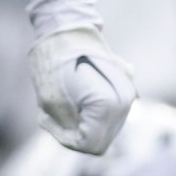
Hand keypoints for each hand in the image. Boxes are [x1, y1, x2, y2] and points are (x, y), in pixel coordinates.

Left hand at [30, 25, 134, 155]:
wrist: (65, 30)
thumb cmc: (52, 63)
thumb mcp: (50, 103)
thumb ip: (69, 128)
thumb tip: (84, 144)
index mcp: (109, 105)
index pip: (91, 145)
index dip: (65, 139)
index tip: (46, 119)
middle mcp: (125, 102)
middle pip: (101, 141)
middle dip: (75, 134)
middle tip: (50, 115)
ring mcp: (128, 95)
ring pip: (105, 130)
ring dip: (82, 125)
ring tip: (58, 106)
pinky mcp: (124, 91)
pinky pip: (107, 118)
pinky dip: (89, 116)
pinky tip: (71, 100)